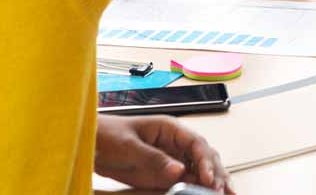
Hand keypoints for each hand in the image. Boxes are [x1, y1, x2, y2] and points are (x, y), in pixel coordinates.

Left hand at [94, 115, 234, 192]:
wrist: (91, 143)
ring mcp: (171, 159)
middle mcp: (174, 143)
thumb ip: (153, 158)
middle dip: (218, 173)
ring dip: (214, 182)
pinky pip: (187, 182)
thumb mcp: (128, 146)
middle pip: (205, 157)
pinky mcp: (164, 174)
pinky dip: (199, 190)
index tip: (209, 179)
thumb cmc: (108, 135)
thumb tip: (179, 170)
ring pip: (200, 170)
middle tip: (224, 192)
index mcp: (169, 128)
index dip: (206, 161)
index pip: (196, 143)